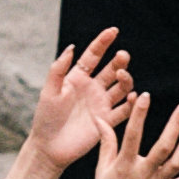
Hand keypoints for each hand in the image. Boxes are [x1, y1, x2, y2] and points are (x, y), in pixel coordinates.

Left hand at [22, 26, 136, 174]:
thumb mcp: (48, 91)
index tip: (114, 30)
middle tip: (122, 56)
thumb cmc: (45, 118)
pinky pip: (124, 110)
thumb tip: (72, 47)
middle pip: (112, 69)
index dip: (103, 42)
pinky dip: (131, 103)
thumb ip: (58, 70)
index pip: (93, 55)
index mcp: (78, 78)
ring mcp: (101, 104)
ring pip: (121, 87)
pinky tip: (132, 97)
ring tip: (122, 76)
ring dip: (126, 79)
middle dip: (119, 60)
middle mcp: (92, 88)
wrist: (49, 147)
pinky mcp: (107, 120)